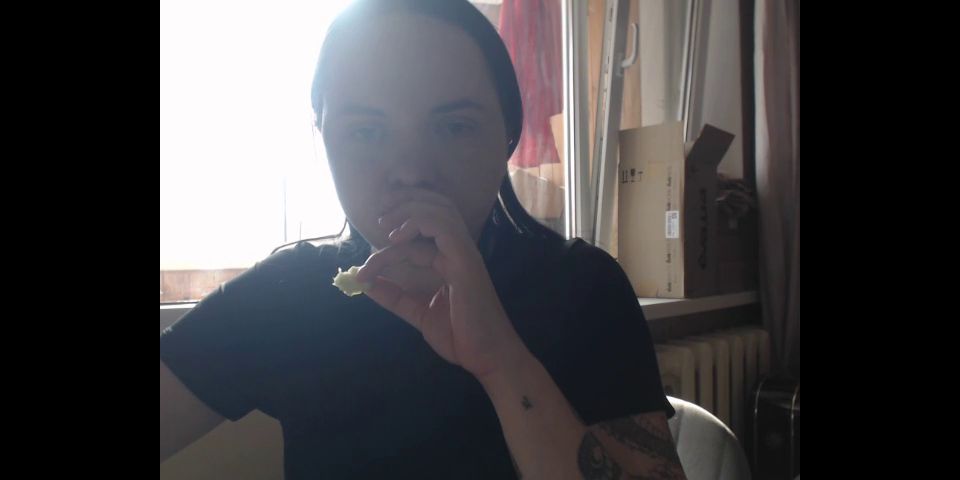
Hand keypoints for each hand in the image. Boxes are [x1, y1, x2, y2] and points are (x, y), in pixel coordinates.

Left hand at [356, 188, 526, 377]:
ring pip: (439, 210)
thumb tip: (365, 284)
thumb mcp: (418, 313)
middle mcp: (457, 251)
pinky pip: (442, 226)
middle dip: (404, 203)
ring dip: (408, 210)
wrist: (486, 357)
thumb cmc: (460, 337)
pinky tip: (396, 238)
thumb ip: (394, 297)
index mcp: (449, 260)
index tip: (361, 272)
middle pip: (435, 206)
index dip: (385, 248)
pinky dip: (417, 223)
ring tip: (385, 225)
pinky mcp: (464, 260)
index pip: (417, 237)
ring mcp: (463, 253)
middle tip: (379, 216)